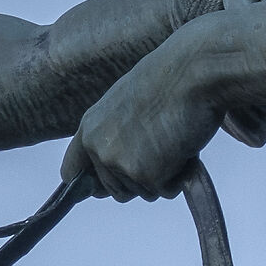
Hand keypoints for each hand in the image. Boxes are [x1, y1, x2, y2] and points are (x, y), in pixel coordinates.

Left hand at [61, 28, 223, 200]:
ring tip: (173, 140)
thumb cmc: (169, 82)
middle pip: (116, 190)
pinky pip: (166, 192)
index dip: (92, 183)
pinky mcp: (147, 176)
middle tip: (161, 147)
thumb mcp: (125, 106)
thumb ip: (113, 134)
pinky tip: (184, 147)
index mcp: (89, 128)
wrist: (193, 74)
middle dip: (141, 178)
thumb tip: (116, 165)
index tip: (103, 187)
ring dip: (163, 175)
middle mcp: (98, 149)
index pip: (73, 171)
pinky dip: (180, 177)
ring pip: (143, 192)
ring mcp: (120, 164)